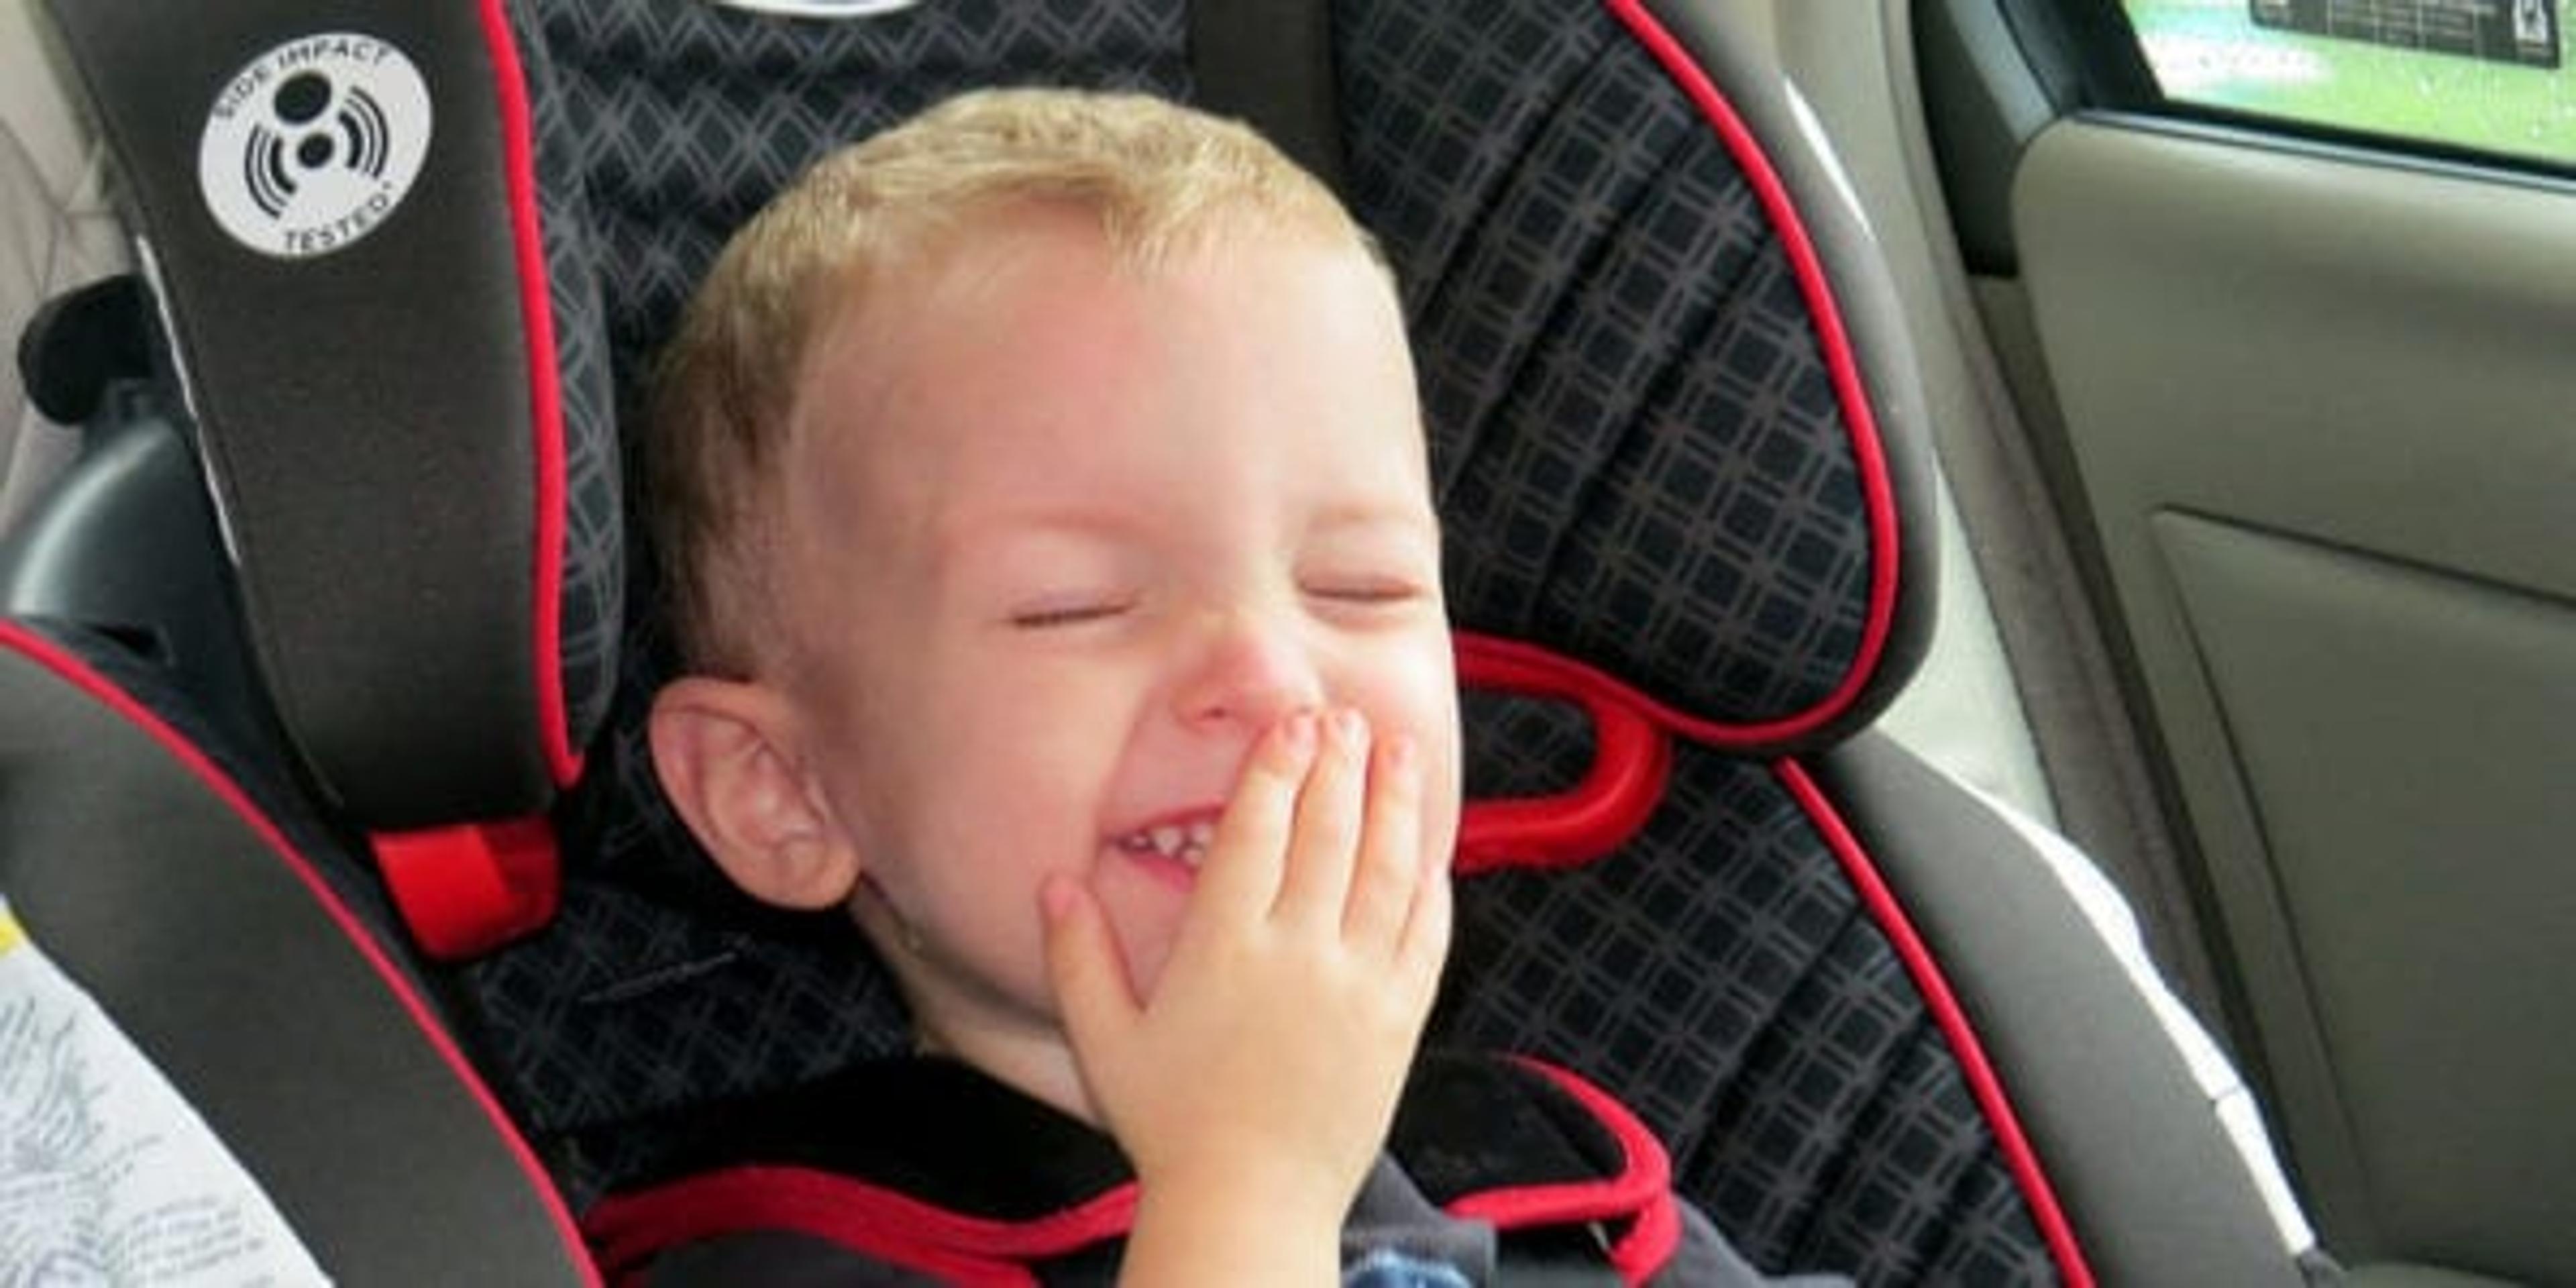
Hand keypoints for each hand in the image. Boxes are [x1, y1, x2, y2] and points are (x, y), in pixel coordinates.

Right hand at [1040, 708, 1451, 1260]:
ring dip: (1394, 800)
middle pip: (1326, 831)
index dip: (1276, 767)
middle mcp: (1297, 954)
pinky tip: (1428, 845)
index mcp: (1221, 948)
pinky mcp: (1400, 1019)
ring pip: (1385, 868)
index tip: (1293, 723)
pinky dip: (1429, 881)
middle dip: (1339, 763)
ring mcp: (1358, 984)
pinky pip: (1425, 933)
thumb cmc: (1169, 1126)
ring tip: (1398, 749)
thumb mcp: (1102, 1040)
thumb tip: (1052, 882)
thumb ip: (1076, 954)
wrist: (1251, 1205)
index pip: (1256, 830)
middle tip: (1346, 717)